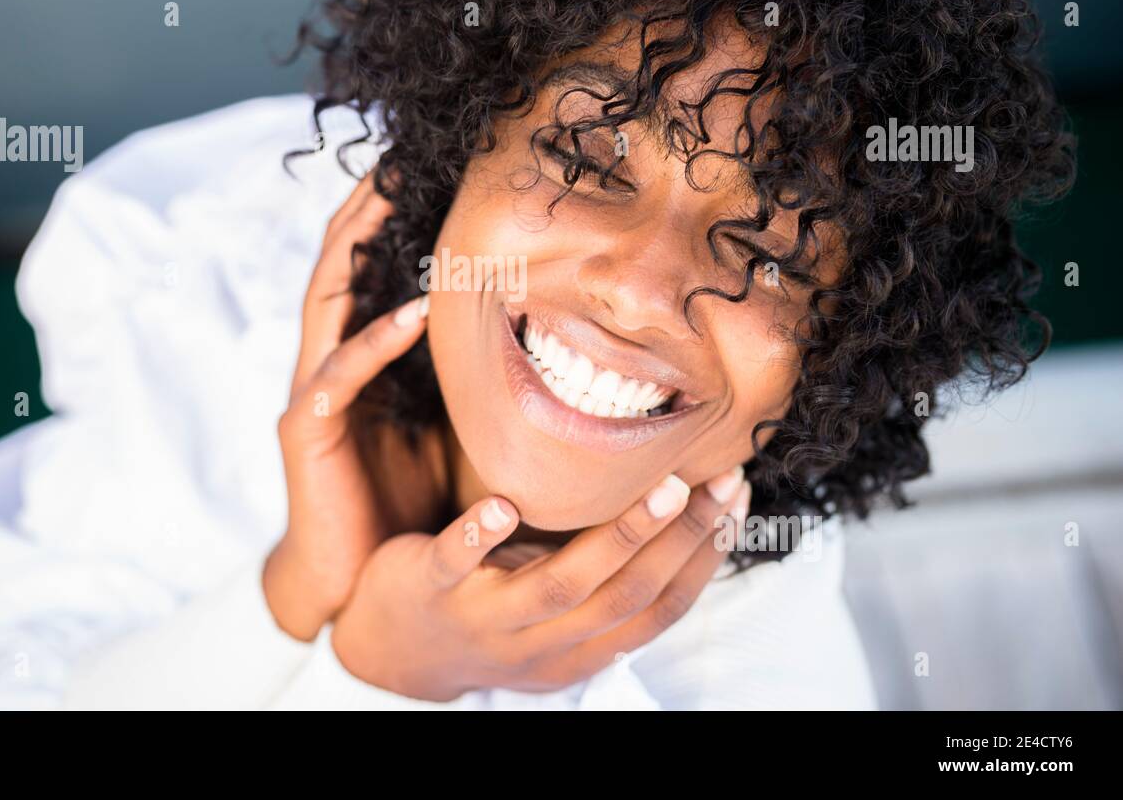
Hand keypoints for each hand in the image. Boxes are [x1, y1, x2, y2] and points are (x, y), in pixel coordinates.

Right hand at [264, 174, 435, 639]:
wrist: (352, 580)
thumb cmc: (405, 498)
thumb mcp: (446, 422)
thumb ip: (465, 373)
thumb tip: (536, 328)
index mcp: (359, 356)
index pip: (365, 267)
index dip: (383, 215)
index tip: (423, 165)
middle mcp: (330, 362)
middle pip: (336, 265)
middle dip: (361, 209)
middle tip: (393, 155)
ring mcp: (313, 393)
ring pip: (325, 303)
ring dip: (354, 250)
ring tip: (385, 199)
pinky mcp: (306, 432)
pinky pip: (341, 377)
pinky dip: (375, 343)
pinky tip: (411, 314)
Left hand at [330, 466, 751, 700]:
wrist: (393, 647)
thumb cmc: (494, 605)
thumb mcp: (559, 602)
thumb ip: (608, 573)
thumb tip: (682, 511)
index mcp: (580, 646)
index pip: (659, 609)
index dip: (704, 558)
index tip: (736, 500)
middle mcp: (541, 641)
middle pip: (626, 595)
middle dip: (681, 538)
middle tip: (718, 481)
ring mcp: (486, 617)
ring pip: (560, 584)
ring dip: (617, 536)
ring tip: (658, 486)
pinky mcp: (431, 588)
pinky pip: (456, 564)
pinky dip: (480, 536)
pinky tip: (504, 505)